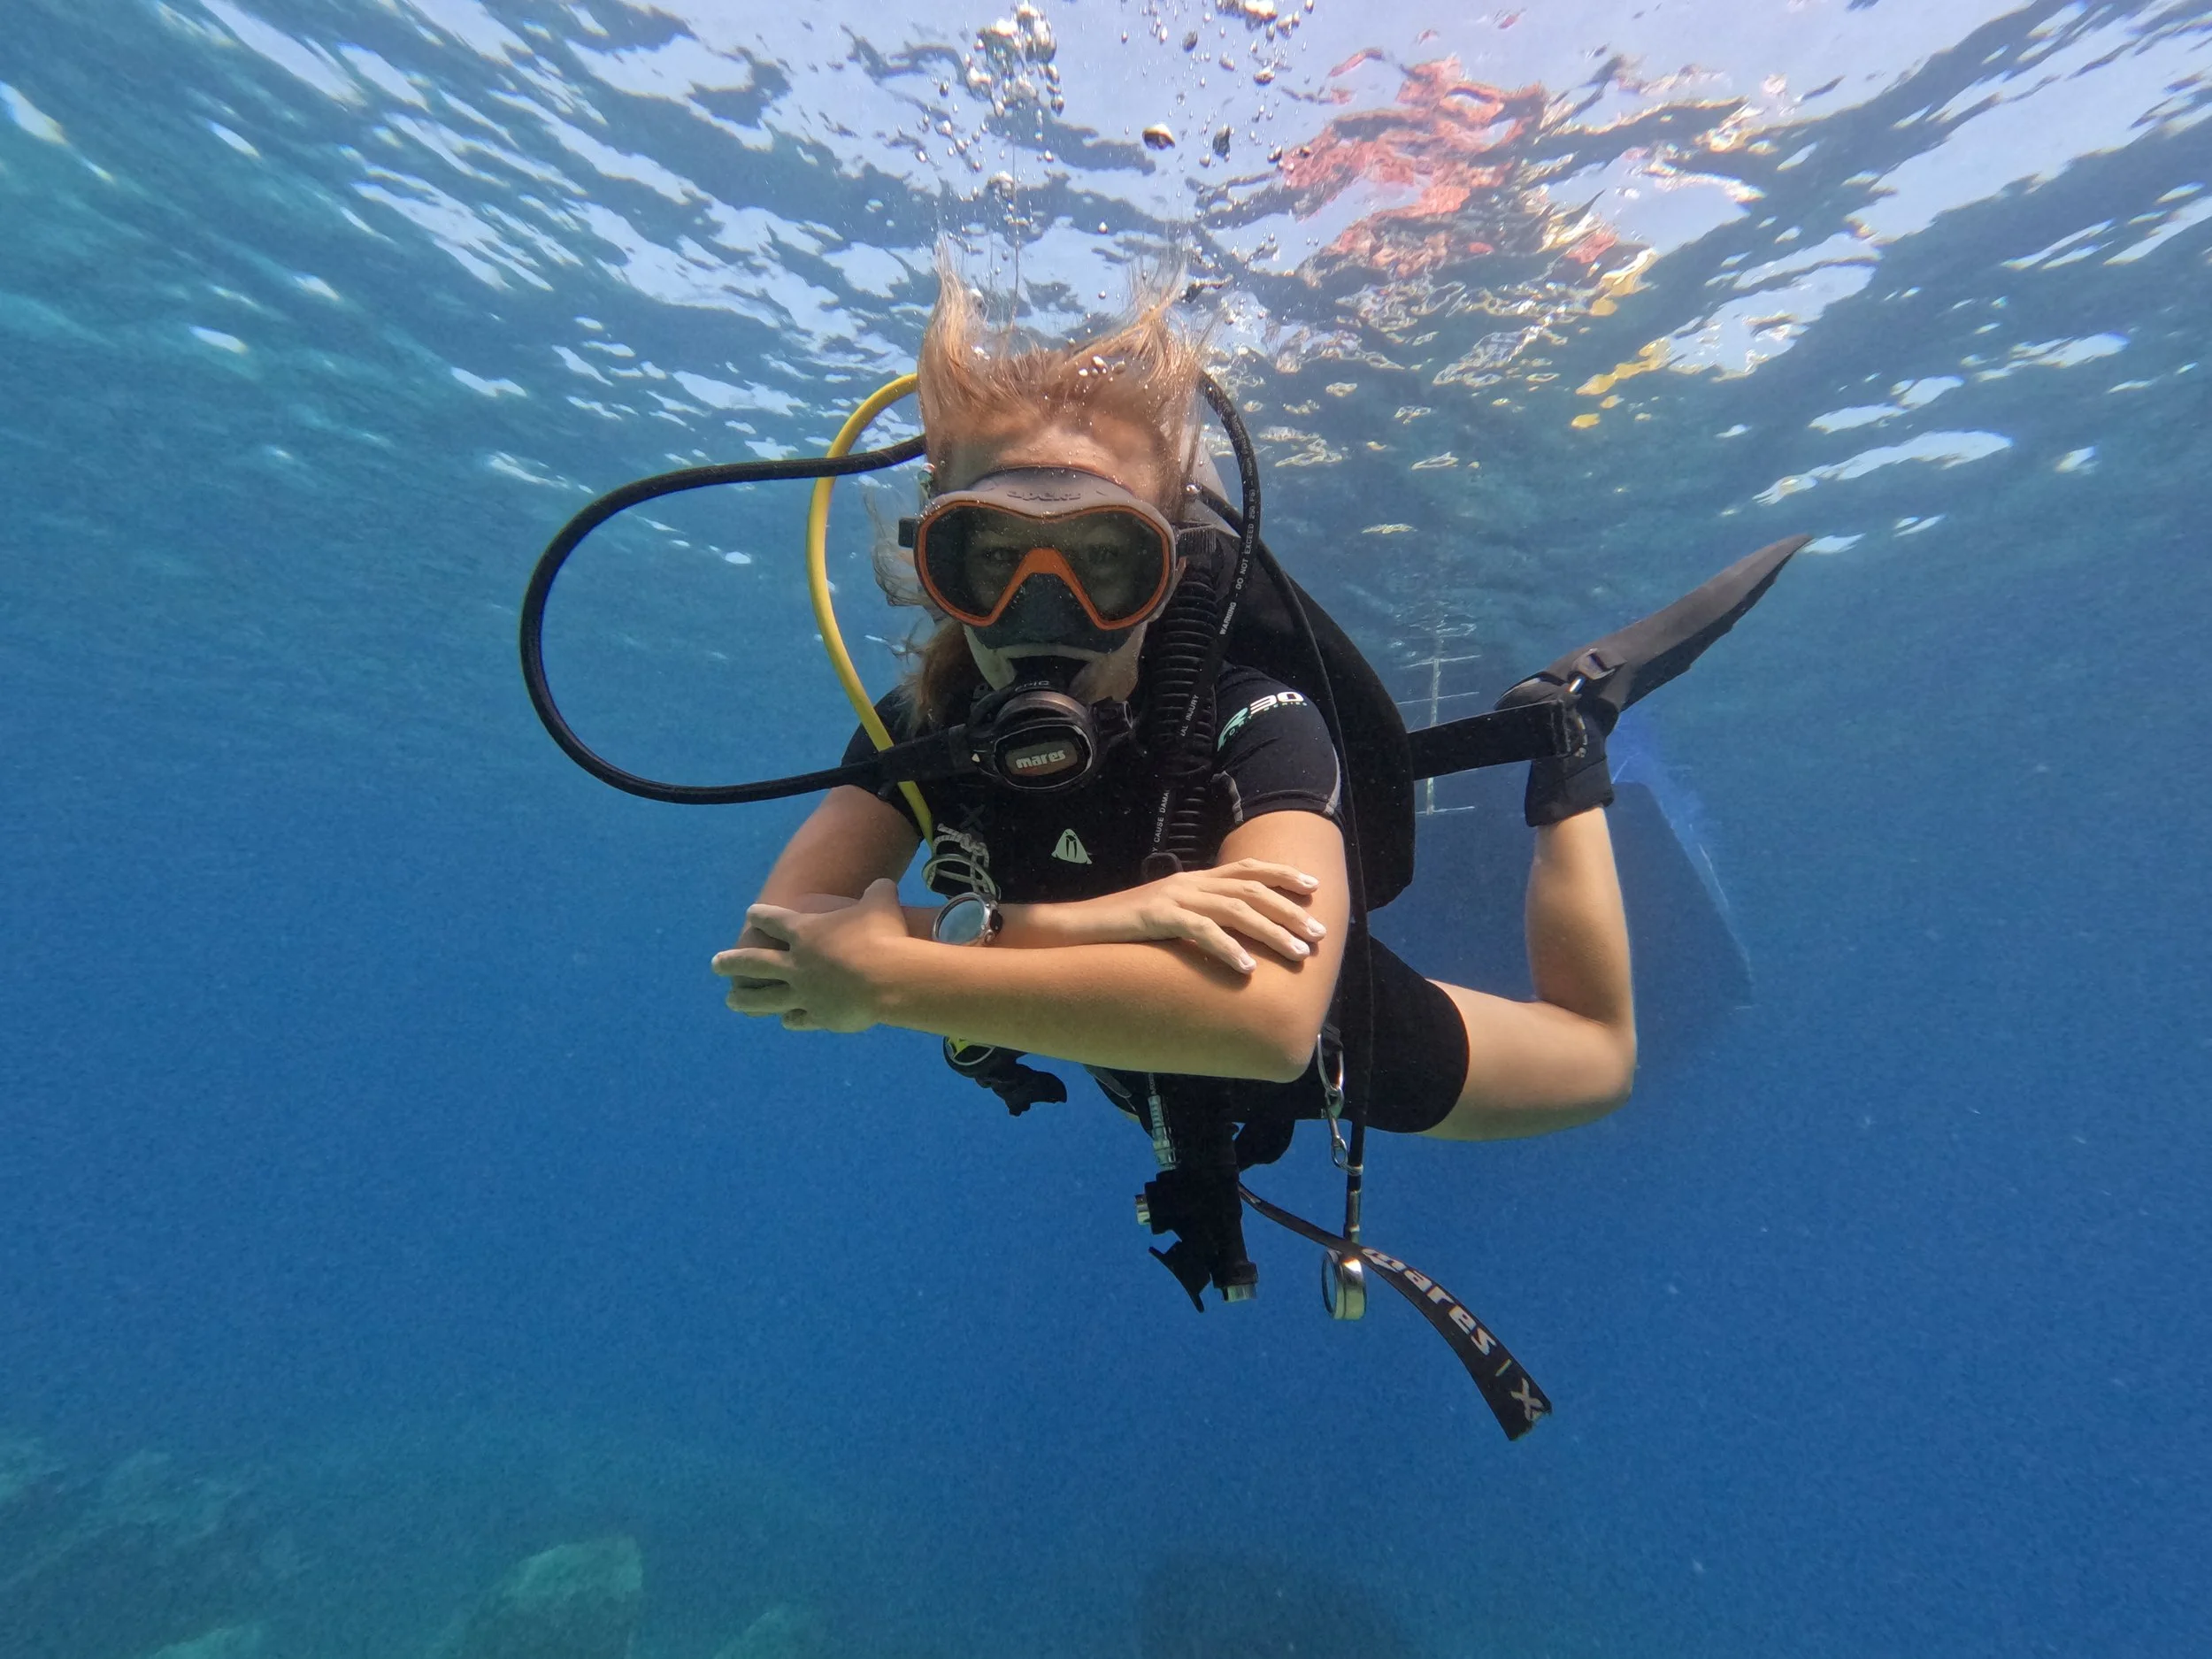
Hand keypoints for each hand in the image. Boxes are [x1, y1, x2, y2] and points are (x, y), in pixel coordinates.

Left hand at [712, 879, 908, 1031]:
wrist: (886, 978)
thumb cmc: (881, 935)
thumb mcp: (881, 902)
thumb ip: (878, 893)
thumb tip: (883, 885)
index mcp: (805, 933)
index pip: (775, 922)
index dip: (762, 917)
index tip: (750, 915)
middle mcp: (796, 964)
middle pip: (755, 962)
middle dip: (733, 962)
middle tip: (715, 964)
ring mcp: (804, 993)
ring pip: (766, 997)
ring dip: (746, 999)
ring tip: (731, 1001)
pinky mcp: (819, 1016)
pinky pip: (799, 1018)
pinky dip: (792, 1019)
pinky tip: (786, 1021)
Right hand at [1062, 858, 1325, 973]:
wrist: (1076, 927)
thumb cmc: (1123, 930)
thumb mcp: (1168, 919)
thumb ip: (1199, 922)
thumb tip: (1233, 941)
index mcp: (1194, 880)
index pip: (1247, 869)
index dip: (1283, 874)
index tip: (1314, 888)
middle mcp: (1190, 883)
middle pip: (1251, 889)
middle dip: (1290, 910)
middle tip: (1319, 933)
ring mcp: (1173, 897)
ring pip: (1235, 909)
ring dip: (1271, 931)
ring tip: (1298, 952)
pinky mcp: (1156, 916)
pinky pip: (1200, 931)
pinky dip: (1228, 948)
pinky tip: (1247, 967)